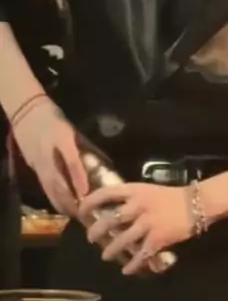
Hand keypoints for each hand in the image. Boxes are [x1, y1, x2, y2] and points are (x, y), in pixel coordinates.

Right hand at [13, 99, 87, 214]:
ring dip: (61, 202)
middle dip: (69, 199)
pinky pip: (44, 185)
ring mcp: (39, 162)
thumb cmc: (54, 119)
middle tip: (83, 213)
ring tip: (74, 214)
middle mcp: (48, 154)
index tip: (86, 193)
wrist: (27, 112)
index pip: (71, 161)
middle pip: (58, 181)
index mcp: (61, 140)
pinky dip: (53, 197)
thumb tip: (102, 161)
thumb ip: (83, 145)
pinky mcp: (34, 166)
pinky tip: (61, 205)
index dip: (78, 178)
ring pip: (50, 187)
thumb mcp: (71, 129)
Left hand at [79, 183, 191, 274]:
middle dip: (97, 231)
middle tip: (91, 237)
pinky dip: (132, 265)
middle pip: (110, 220)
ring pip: (122, 240)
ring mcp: (148, 223)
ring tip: (105, 256)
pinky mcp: (157, 239)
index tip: (81, 210)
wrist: (195, 204)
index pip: (107, 192)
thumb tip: (111, 209)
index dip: (90, 201)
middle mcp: (139, 206)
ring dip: (111, 250)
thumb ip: (131, 198)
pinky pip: (140, 255)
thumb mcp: (148, 190)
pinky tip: (127, 269)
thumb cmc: (170, 196)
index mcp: (135, 190)